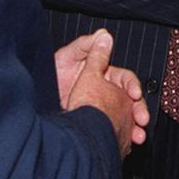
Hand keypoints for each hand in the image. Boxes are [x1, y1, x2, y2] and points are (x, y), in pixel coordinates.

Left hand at [60, 30, 150, 155]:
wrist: (36, 101)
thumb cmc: (50, 77)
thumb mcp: (66, 57)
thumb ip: (86, 45)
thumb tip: (104, 35)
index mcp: (104, 75)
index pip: (125, 80)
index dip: (133, 86)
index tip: (135, 94)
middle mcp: (106, 93)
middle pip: (131, 102)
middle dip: (140, 110)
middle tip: (142, 119)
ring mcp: (102, 111)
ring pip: (126, 119)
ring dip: (135, 127)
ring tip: (138, 136)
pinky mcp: (98, 127)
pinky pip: (115, 133)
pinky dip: (123, 139)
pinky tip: (127, 143)